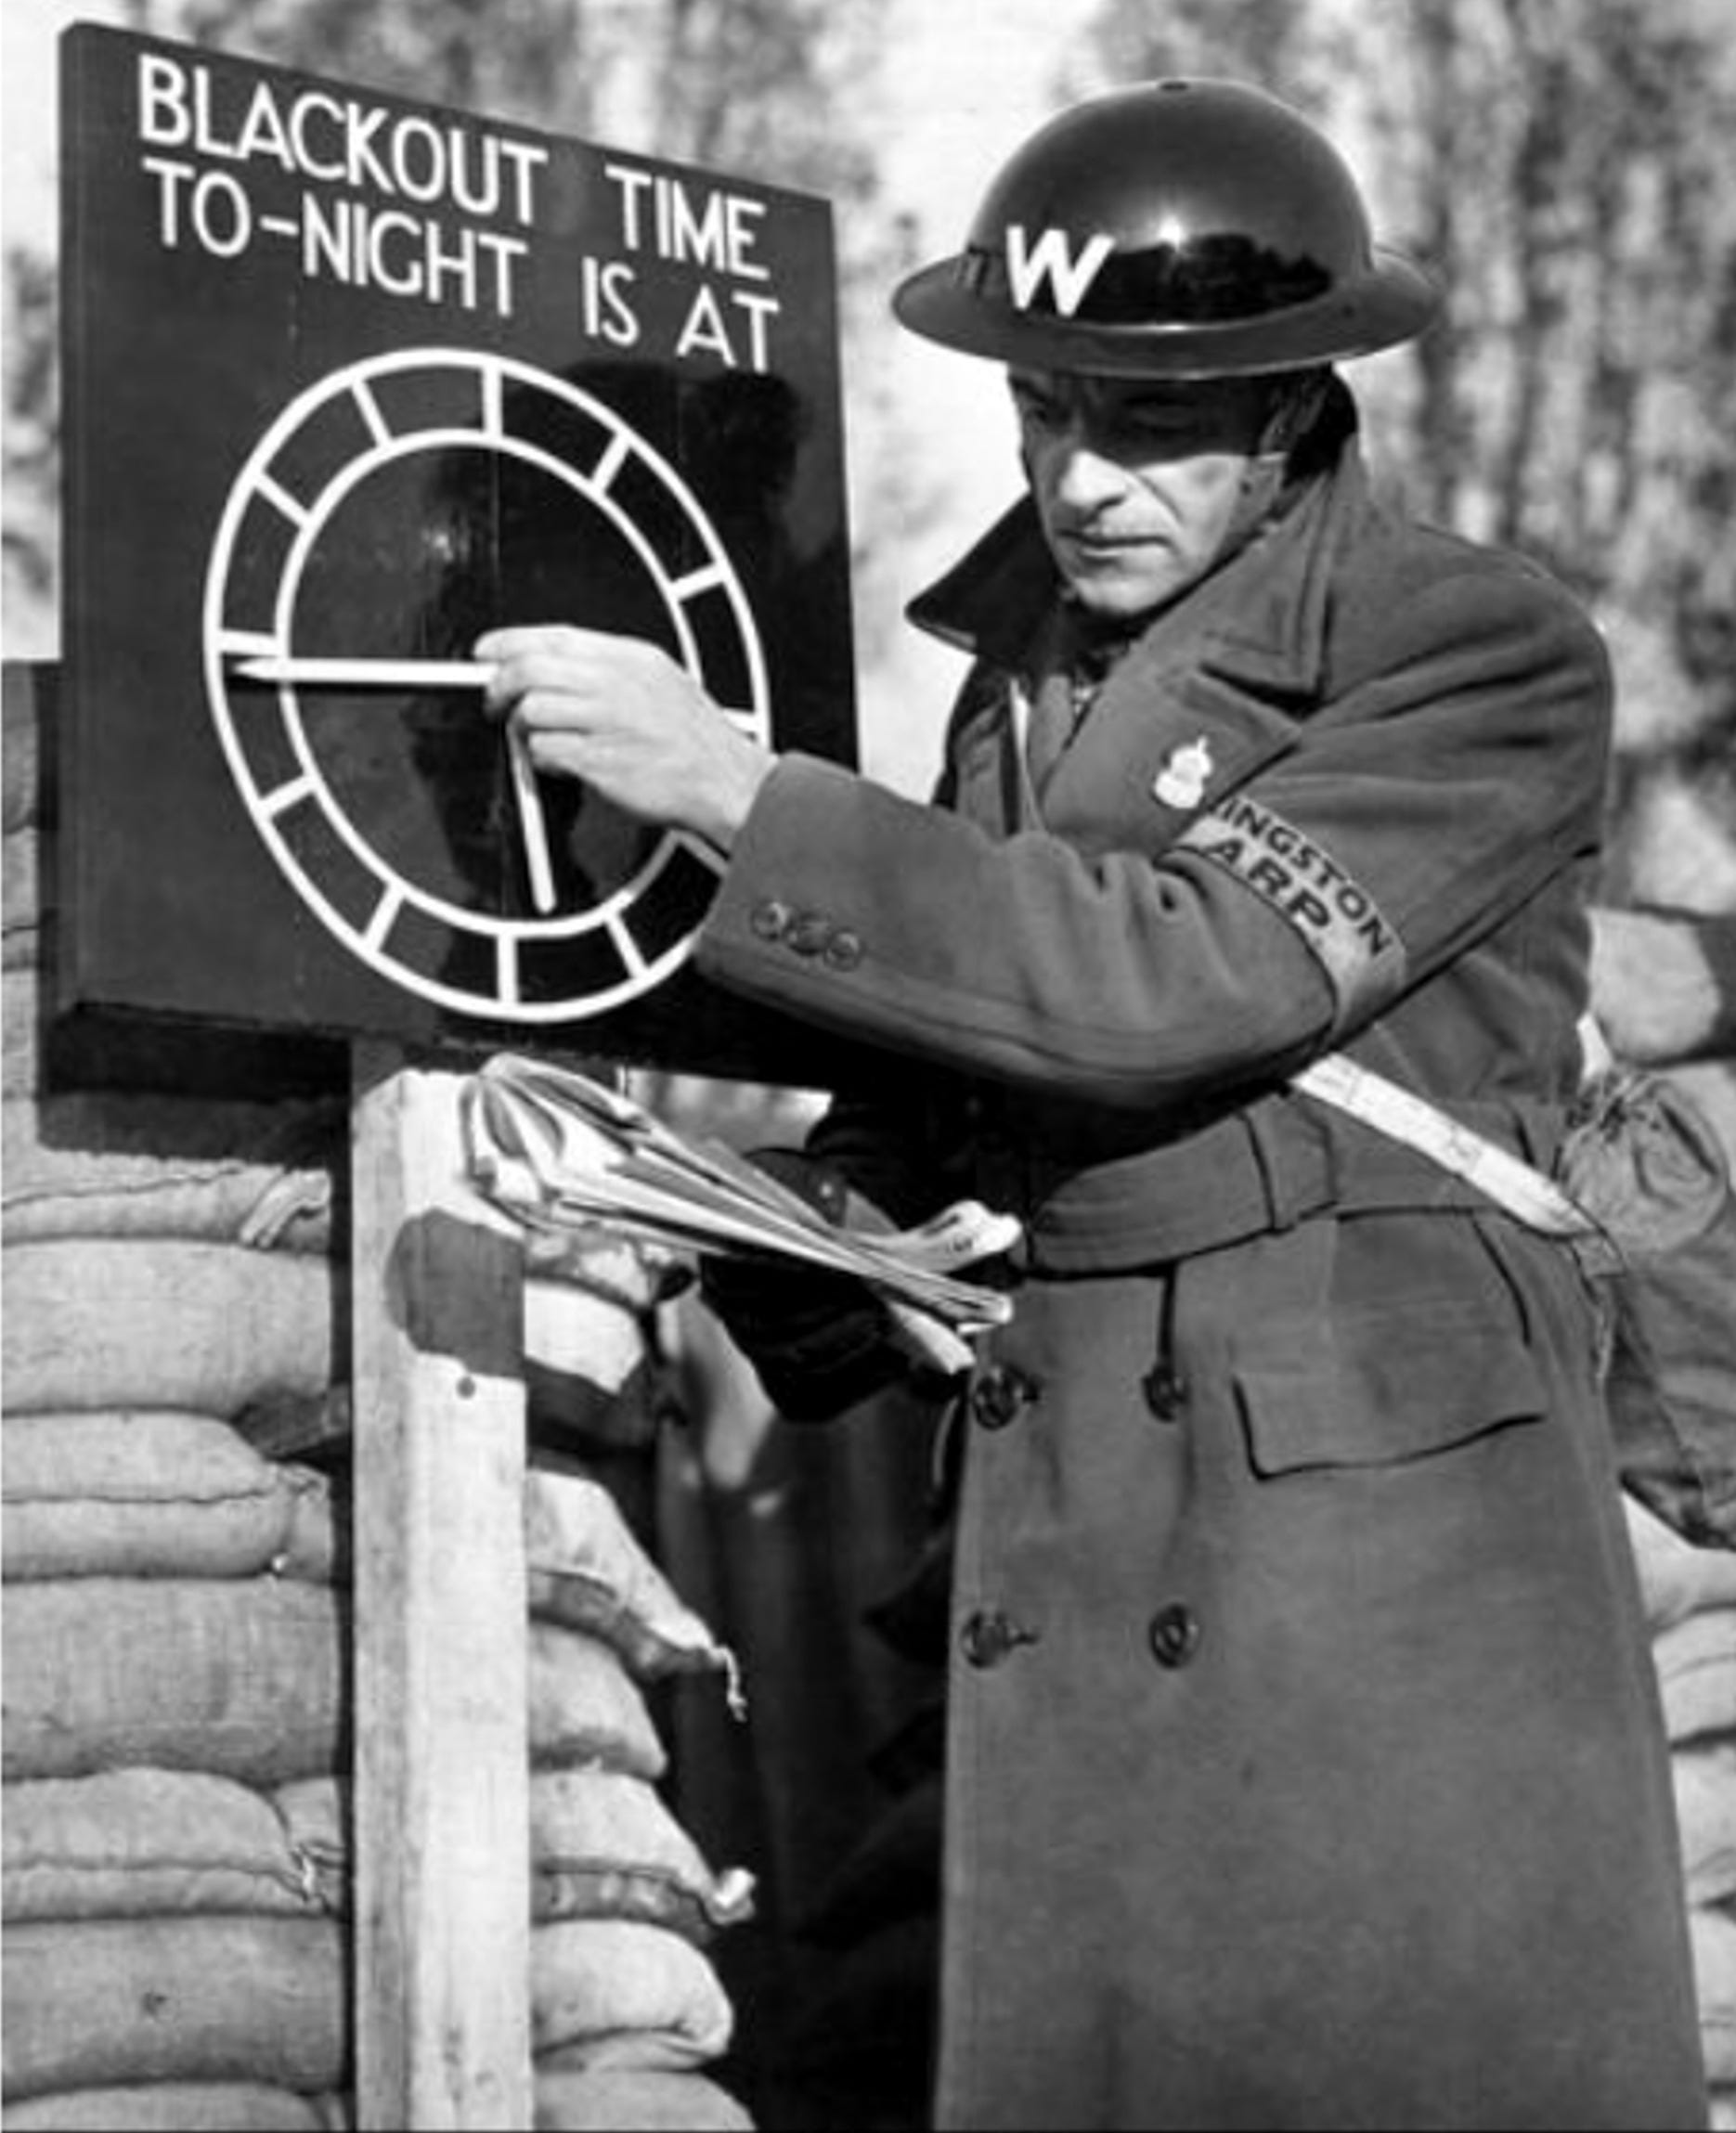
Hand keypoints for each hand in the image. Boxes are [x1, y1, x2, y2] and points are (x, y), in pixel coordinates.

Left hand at [476, 624, 774, 850]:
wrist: (727, 782)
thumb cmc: (697, 740)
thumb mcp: (661, 680)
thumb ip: (611, 669)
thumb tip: (558, 668)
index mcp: (630, 657)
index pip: (553, 636)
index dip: (508, 641)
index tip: (487, 651)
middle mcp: (614, 684)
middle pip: (530, 670)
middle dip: (499, 686)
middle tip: (495, 701)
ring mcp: (604, 723)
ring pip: (531, 710)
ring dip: (521, 726)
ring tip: (534, 737)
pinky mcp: (596, 762)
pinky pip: (544, 752)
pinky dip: (540, 758)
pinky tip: (557, 763)